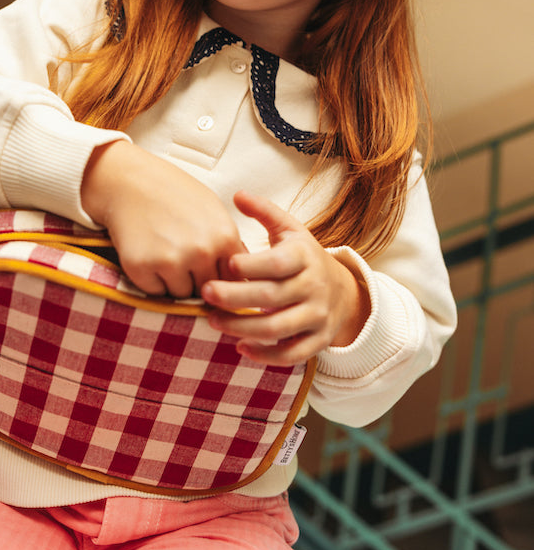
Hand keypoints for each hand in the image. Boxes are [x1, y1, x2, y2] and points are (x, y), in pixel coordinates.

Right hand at [81, 140, 242, 297]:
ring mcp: (171, 260)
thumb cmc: (175, 195)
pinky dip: (152, 280)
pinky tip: (148, 254)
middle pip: (208, 290)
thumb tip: (244, 280)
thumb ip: (230, 246)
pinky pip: (155, 291)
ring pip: (181, 294)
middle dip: (197, 280)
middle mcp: (201, 251)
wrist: (131, 182)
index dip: (220, 278)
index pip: (234, 280)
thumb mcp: (214, 212)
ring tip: (164, 251)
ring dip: (174, 281)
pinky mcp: (142, 267)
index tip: (208, 270)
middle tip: (181, 255)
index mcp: (225, 237)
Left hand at [201, 190, 370, 365]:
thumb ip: (264, 212)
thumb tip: (237, 194)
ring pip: (277, 328)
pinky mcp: (318, 340)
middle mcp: (313, 287)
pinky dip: (266, 355)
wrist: (344, 291)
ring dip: (242, 327)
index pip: (277, 263)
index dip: (251, 266)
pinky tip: (240, 347)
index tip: (225, 264)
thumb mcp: (290, 230)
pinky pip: (291, 354)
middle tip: (205, 294)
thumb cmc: (304, 258)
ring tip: (212, 321)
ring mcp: (317, 316)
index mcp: (304, 257)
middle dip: (235, 298)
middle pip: (271, 297)